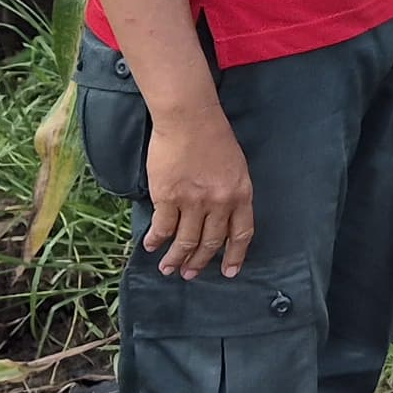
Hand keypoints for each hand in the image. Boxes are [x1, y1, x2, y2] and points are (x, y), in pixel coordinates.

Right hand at [142, 104, 256, 278]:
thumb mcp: (236, 167)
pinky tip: (152, 245)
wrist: (189, 118)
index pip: (241, 234)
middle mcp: (219, 203)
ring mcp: (193, 202)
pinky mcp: (168, 197)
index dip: (235, 256)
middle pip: (211, 243)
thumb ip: (231, 193)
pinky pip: (163, 227)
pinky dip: (156, 240)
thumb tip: (220, 218)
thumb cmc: (213, 136)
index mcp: (241, 194)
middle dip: (200, 262)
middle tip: (190, 274)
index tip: (229, 272)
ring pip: (186, 241)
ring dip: (176, 258)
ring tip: (169, 268)